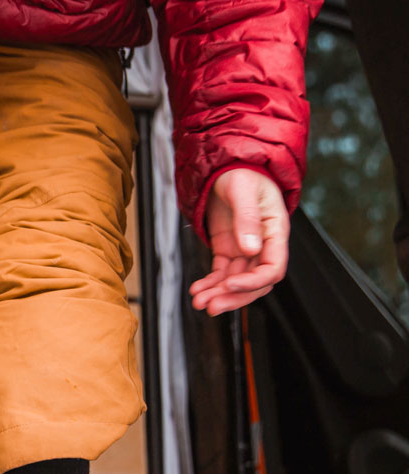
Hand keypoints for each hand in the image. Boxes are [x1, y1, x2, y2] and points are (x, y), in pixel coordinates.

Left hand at [189, 168, 289, 315]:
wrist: (229, 167)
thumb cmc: (243, 173)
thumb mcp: (243, 190)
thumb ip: (247, 219)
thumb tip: (250, 248)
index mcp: (275, 233)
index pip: (272, 268)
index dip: (253, 282)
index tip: (230, 284)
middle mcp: (263, 245)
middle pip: (255, 282)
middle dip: (234, 297)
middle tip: (211, 306)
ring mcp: (245, 249)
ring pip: (236, 281)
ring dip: (219, 294)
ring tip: (199, 302)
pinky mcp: (228, 249)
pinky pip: (221, 272)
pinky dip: (210, 283)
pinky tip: (197, 289)